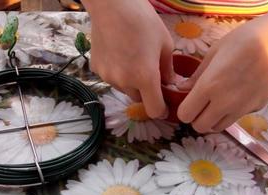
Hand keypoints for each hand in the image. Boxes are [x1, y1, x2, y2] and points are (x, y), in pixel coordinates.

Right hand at [84, 0, 173, 118]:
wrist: (111, 4)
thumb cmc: (143, 20)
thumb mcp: (165, 44)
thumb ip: (168, 70)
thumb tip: (170, 85)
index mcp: (145, 77)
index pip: (154, 110)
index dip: (161, 110)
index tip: (164, 104)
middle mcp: (124, 82)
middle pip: (139, 99)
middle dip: (146, 92)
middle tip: (150, 74)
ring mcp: (108, 77)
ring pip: (124, 89)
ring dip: (131, 83)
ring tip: (133, 60)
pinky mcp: (96, 69)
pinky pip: (112, 78)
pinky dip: (118, 73)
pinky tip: (120, 54)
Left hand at [176, 22, 267, 132]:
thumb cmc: (243, 41)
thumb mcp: (214, 52)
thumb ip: (197, 76)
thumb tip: (182, 89)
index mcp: (208, 87)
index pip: (185, 115)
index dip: (184, 109)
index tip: (188, 101)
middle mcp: (223, 103)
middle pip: (200, 127)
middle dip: (197, 118)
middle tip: (201, 104)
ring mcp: (241, 109)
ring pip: (218, 127)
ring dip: (213, 119)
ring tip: (218, 102)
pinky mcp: (256, 109)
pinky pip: (236, 118)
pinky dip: (232, 113)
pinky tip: (239, 94)